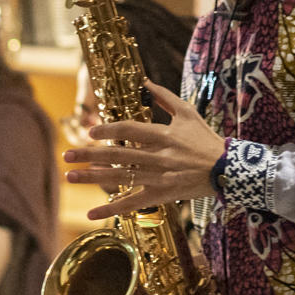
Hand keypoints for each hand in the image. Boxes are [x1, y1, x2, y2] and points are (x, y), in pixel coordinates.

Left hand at [62, 81, 224, 221]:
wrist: (228, 169)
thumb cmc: (207, 139)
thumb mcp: (188, 113)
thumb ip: (165, 97)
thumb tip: (145, 81)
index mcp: (163, 135)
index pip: (129, 130)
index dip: (108, 130)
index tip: (90, 132)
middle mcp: (157, 156)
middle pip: (117, 155)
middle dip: (89, 154)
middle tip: (66, 154)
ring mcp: (158, 177)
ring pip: (119, 178)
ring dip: (92, 178)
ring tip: (70, 176)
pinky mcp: (161, 195)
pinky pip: (132, 204)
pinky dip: (111, 210)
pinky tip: (92, 213)